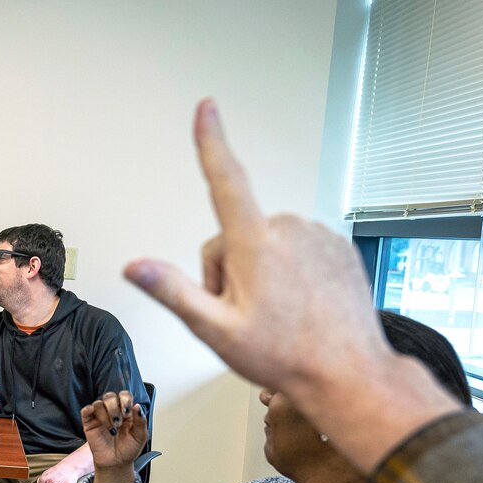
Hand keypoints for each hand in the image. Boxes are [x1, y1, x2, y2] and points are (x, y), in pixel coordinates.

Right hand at [82, 391, 147, 471]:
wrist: (117, 464)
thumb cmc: (128, 450)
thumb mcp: (140, 436)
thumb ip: (141, 421)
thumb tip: (137, 407)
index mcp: (126, 411)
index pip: (124, 396)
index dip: (125, 401)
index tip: (127, 413)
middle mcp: (112, 411)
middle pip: (109, 397)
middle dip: (114, 408)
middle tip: (119, 422)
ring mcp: (100, 417)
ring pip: (98, 404)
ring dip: (105, 415)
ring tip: (111, 429)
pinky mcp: (89, 424)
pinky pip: (85, 411)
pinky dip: (88, 410)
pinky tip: (94, 416)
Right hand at [125, 99, 388, 406]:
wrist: (348, 374)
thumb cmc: (282, 356)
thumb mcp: (214, 330)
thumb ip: (173, 290)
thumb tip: (134, 266)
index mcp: (256, 244)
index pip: (225, 180)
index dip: (211, 142)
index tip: (206, 108)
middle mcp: (290, 230)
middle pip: (234, 234)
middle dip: (229, 268)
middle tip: (244, 313)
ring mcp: (318, 236)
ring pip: (266, 242)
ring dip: (260, 271)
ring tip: (275, 313)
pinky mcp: (338, 247)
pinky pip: (296, 248)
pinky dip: (290, 271)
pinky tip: (299, 305)